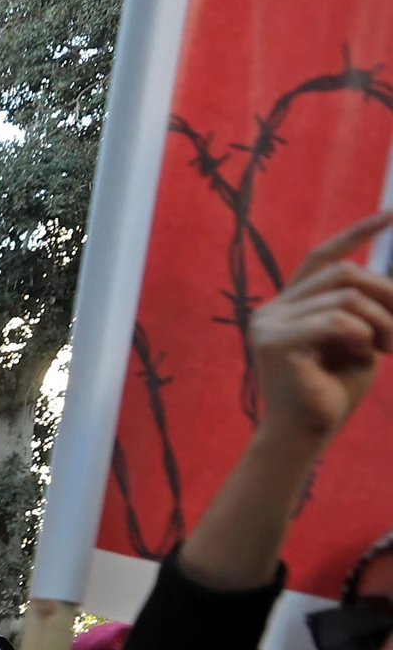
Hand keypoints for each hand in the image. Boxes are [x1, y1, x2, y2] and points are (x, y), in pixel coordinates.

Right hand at [249, 210, 392, 445]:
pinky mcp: (275, 342)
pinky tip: (364, 356)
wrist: (304, 437)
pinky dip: (364, 337)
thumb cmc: (332, 393)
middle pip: (343, 273)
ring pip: (347, 297)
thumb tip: (384, 276)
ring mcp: (269, 323)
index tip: (390, 213)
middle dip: (385, 294)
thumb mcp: (360, 341)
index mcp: (288, 306)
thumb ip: (365, 310)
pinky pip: (338, 322)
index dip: (356, 233)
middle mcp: (272, 309)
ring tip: (386, 349)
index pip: (321, 258)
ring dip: (381, 322)